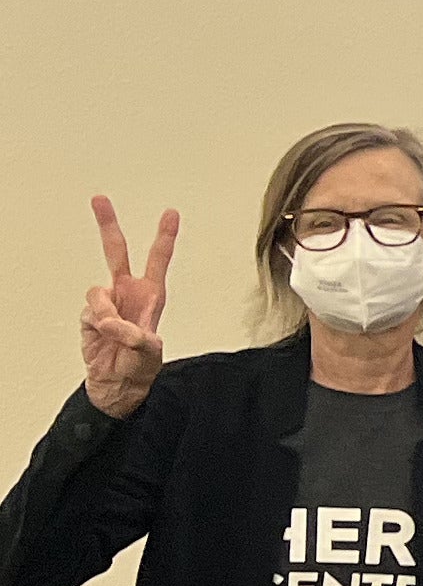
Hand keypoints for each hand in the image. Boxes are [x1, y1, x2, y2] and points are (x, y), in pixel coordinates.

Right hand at [79, 197, 177, 418]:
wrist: (117, 386)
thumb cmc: (140, 367)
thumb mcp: (150, 352)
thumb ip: (137, 336)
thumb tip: (116, 323)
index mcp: (151, 295)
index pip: (157, 260)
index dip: (164, 237)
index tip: (170, 214)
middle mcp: (127, 293)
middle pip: (115, 252)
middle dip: (107, 225)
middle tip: (100, 200)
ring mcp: (107, 303)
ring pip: (98, 292)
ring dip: (106, 314)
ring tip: (116, 334)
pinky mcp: (89, 316)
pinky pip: (90, 312)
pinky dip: (97, 325)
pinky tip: (103, 338)